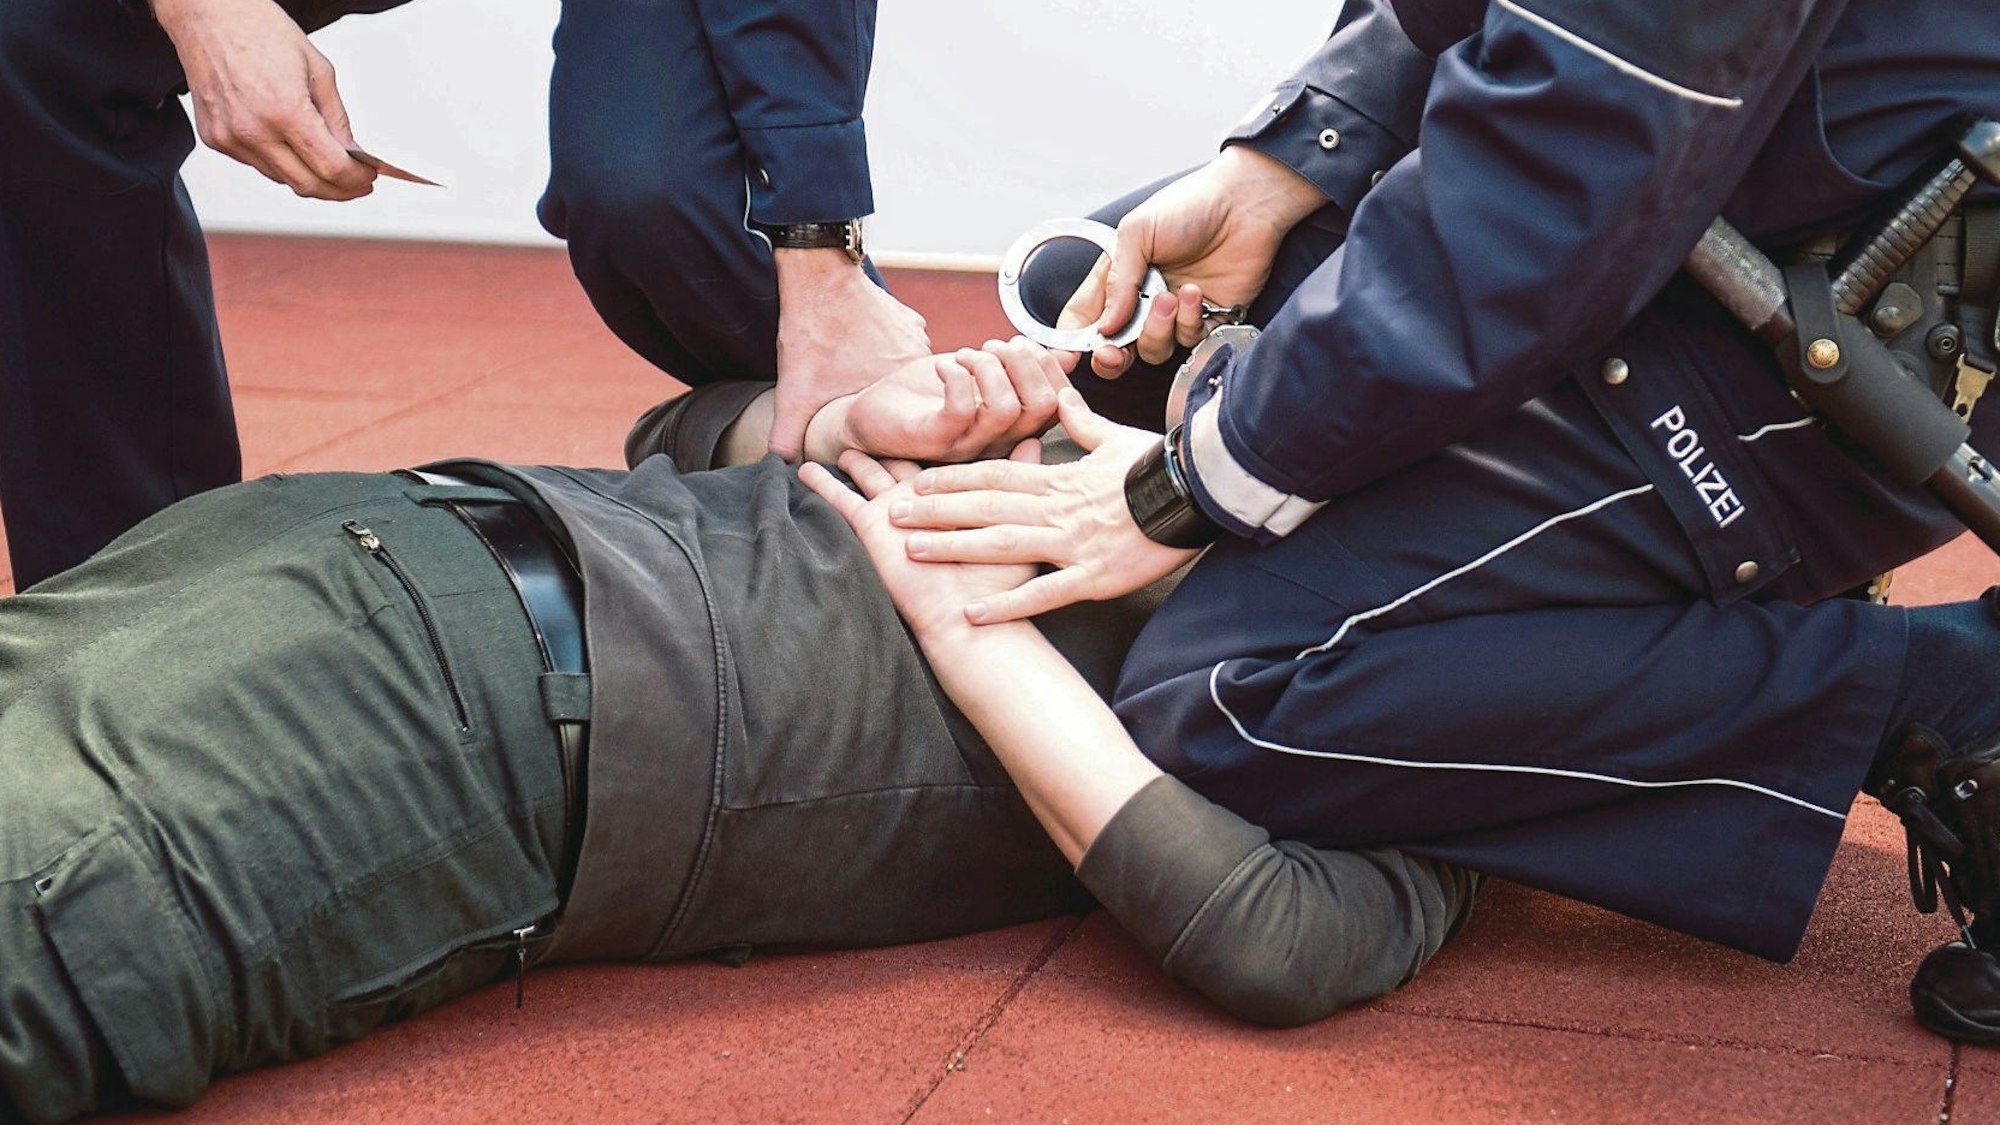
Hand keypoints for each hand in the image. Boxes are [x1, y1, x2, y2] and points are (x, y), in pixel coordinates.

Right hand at [153, 0, 375, 200]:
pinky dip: (280, 162)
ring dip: (309, 176)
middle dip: (339, 190)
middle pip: (307, 185)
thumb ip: (337, 120)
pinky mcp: (214, 139)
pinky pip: (257, 164)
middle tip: (356, 184)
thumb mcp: (318, 70)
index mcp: (285, 110)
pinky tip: (289, 144)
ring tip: (326, 161)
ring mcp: (230, 137)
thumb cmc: (260, 30)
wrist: (207, 13)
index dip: (356, 180)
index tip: (368, 178)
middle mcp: (253, 130)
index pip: (331, 168)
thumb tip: (353, 154)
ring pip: (282, 179)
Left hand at [770, 249, 932, 460]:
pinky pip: (902, 347)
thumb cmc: (812, 332)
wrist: (818, 275)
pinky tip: (858, 346)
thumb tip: (779, 467)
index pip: (898, 424)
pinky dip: (883, 350)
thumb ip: (787, 435)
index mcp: (901, 390)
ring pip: (902, 374)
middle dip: (878, 403)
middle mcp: (920, 365)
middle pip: (900, 399)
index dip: (876, 428)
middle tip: (849, 393)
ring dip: (881, 377)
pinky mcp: (910, 320)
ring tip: (852, 371)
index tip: (855, 422)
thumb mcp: (795, 392)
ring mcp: (919, 339)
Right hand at [799, 446, 1043, 639]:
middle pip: (902, 466)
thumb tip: (1035, 436)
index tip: (925, 421)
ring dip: (856, 461)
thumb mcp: (1015, 518)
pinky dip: (820, 483)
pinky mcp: (868, 525)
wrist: (965, 613)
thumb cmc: (997, 577)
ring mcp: (894, 513)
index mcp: (956, 499)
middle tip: (875, 425)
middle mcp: (924, 503)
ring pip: (870, 475)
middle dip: (890, 449)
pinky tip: (801, 469)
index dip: (936, 439)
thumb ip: (1019, 476)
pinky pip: (839, 498)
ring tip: (841, 446)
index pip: (944, 463)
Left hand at [805, 337, 1069, 463]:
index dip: (1047, 365)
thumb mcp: (980, 374)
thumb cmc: (926, 397)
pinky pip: (961, 411)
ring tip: (963, 355)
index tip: (1018, 344)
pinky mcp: (934, 442)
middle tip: (992, 346)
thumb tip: (1068, 353)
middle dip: (1024, 362)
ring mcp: (967, 446)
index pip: (1057, 402)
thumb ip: (1021, 367)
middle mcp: (997, 443)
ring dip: (988, 367)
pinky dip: (956, 376)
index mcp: (1012, 427)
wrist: (868, 419)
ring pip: (1006, 409)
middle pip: (1042, 406)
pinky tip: (942, 366)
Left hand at [891, 389, 1198, 622]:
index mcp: (1059, 478)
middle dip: (934, 510)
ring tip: (911, 552)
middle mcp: (1055, 509)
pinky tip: (972, 613)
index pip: (994, 474)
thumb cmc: (1160, 466)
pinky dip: (1006, 604)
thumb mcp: (1117, 438)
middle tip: (889, 513)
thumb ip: (1083, 421)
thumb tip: (1061, 395)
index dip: (952, 478)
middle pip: (983, 505)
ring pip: (1001, 543)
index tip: (917, 480)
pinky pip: (1043, 594)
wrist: (1198, 492)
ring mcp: (1071, 543)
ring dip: (954, 547)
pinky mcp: (1093, 577)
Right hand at [1075, 146, 1323, 377]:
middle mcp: (1142, 301)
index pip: (1085, 321)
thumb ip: (1117, 283)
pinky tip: (1196, 292)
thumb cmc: (1188, 206)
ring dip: (1157, 329)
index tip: (1072, 355)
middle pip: (1117, 349)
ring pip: (1154, 350)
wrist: (1245, 202)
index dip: (1075, 343)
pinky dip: (1189, 321)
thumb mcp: (1137, 233)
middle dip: (1111, 358)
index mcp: (1118, 279)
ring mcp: (1175, 314)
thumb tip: (1105, 328)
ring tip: (1169, 296)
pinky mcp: (1209, 320)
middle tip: (1113, 353)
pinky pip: (1190, 342)